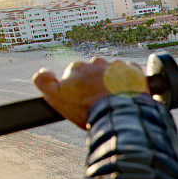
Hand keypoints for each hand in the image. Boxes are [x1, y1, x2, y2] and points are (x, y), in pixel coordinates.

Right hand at [33, 58, 148, 129]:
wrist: (119, 115)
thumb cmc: (87, 109)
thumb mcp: (55, 98)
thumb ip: (43, 81)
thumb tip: (45, 70)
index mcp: (77, 67)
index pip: (75, 75)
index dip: (80, 89)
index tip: (86, 99)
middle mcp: (96, 62)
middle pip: (94, 72)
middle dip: (96, 83)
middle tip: (101, 100)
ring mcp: (116, 66)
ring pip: (112, 71)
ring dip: (113, 81)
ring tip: (115, 98)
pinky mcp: (134, 71)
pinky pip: (131, 71)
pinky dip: (130, 80)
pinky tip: (128, 93)